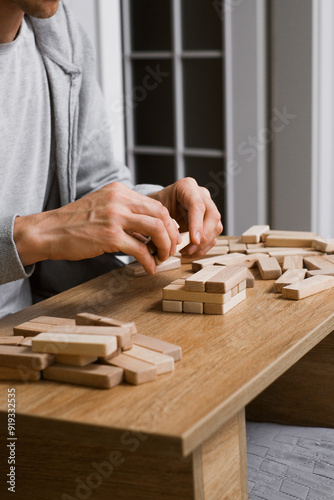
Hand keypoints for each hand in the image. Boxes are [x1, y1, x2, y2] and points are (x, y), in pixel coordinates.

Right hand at [14, 182, 180, 273]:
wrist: (48, 231)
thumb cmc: (75, 224)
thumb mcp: (103, 208)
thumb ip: (126, 215)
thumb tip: (148, 234)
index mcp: (119, 191)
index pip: (155, 204)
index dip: (167, 222)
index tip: (169, 237)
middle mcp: (119, 199)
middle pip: (161, 214)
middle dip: (171, 234)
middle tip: (170, 249)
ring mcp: (115, 216)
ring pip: (156, 229)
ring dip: (164, 246)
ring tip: (162, 258)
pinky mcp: (110, 236)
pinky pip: (140, 249)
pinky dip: (149, 260)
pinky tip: (149, 268)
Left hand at [149, 177, 222, 258]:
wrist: (160, 206)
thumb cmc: (157, 206)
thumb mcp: (156, 209)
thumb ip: (163, 223)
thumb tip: (170, 244)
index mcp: (187, 187)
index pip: (197, 205)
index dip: (197, 224)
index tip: (194, 240)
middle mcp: (202, 195)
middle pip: (213, 216)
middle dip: (203, 237)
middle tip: (190, 250)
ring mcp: (208, 207)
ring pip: (216, 227)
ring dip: (203, 245)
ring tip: (187, 253)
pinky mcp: (210, 220)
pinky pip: (213, 235)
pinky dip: (203, 247)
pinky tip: (191, 252)